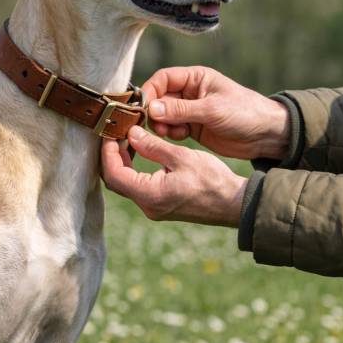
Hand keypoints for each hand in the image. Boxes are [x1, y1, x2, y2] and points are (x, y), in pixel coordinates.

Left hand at [101, 126, 247, 226]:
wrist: (234, 204)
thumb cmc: (213, 181)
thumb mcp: (182, 157)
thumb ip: (153, 146)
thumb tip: (131, 134)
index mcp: (150, 195)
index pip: (114, 174)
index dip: (108, 153)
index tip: (111, 133)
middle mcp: (147, 206)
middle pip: (116, 181)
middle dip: (112, 157)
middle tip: (116, 134)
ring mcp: (154, 208)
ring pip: (126, 185)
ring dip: (123, 163)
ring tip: (128, 139)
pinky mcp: (160, 207)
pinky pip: (138, 188)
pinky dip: (134, 170)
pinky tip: (141, 153)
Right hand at [142, 66, 289, 160]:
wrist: (266, 135)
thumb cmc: (244, 113)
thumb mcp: (212, 110)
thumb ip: (181, 110)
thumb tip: (151, 109)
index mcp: (195, 78)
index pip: (163, 78)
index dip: (150, 91)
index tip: (143, 107)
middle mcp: (190, 92)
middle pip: (159, 98)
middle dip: (154, 111)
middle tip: (154, 125)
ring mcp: (190, 111)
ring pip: (163, 115)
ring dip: (161, 124)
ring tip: (170, 132)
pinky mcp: (193, 128)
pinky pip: (172, 128)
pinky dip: (170, 133)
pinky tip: (181, 136)